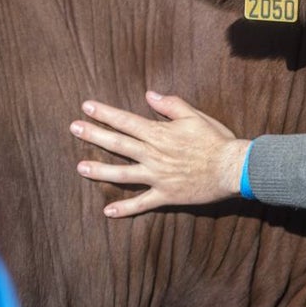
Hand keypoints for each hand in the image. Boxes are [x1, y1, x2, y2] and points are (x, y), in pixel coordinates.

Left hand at [70, 92, 251, 217]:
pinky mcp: (165, 194)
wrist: (232, 168)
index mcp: (160, 134)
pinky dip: (125, 208)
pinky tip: (107, 211)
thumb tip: (149, 95)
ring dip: (99, 171)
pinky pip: (141, 203)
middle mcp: (153, 155)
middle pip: (117, 144)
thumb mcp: (196, 116)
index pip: (126, 121)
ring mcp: (157, 177)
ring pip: (122, 174)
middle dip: (93, 135)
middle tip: (73, 128)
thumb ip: (171, 105)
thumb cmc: (216, 140)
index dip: (105, 114)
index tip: (86, 107)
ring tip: (80, 167)